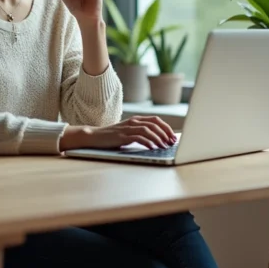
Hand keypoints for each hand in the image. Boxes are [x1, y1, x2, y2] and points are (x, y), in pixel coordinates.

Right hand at [59, 116, 176, 150]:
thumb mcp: (129, 132)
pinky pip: (138, 137)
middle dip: (165, 133)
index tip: (173, 137)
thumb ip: (141, 133)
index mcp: (136, 119)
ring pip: (148, 130)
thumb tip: (158, 141)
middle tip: (171, 143)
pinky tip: (152, 148)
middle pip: (154, 124)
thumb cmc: (113, 136)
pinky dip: (147, 142)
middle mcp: (133, 121)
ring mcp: (127, 128)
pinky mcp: (122, 136)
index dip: (166, 127)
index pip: (156, 120)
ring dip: (158, 138)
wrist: (95, 136)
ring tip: (163, 146)